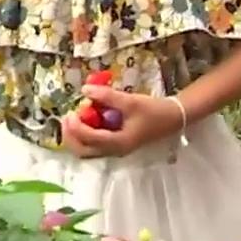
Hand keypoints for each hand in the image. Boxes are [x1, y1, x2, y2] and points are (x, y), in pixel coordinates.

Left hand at [60, 85, 185, 158]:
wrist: (174, 118)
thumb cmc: (154, 111)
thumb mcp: (131, 101)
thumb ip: (107, 96)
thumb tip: (85, 90)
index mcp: (119, 143)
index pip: (89, 139)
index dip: (76, 126)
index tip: (70, 111)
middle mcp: (115, 150)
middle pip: (83, 151)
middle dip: (71, 135)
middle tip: (66, 117)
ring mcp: (115, 149)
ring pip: (88, 149)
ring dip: (77, 135)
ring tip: (75, 116)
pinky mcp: (117, 144)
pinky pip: (95, 143)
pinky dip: (87, 133)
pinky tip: (89, 117)